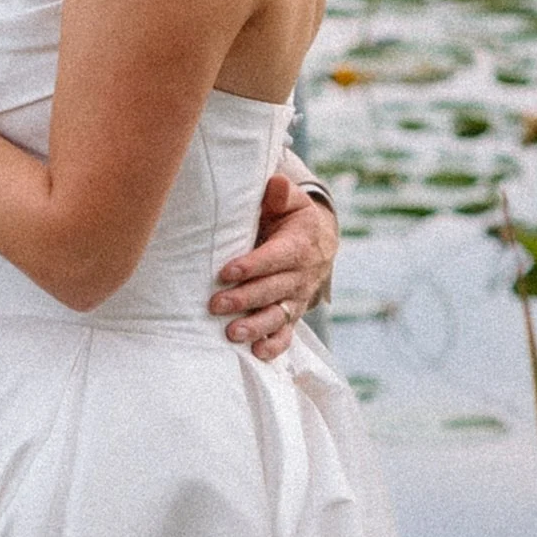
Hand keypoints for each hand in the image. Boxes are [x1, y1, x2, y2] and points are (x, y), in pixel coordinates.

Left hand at [210, 174, 337, 360]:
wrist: (320, 242)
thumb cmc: (292, 218)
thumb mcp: (291, 202)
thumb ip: (280, 193)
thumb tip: (274, 183)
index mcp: (299, 246)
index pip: (275, 258)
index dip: (252, 266)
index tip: (226, 271)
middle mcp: (301, 275)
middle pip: (272, 290)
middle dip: (244, 299)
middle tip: (216, 305)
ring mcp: (297, 298)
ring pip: (278, 315)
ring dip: (256, 326)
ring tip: (232, 334)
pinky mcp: (294, 313)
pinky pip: (287, 334)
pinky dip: (274, 346)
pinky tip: (256, 353)